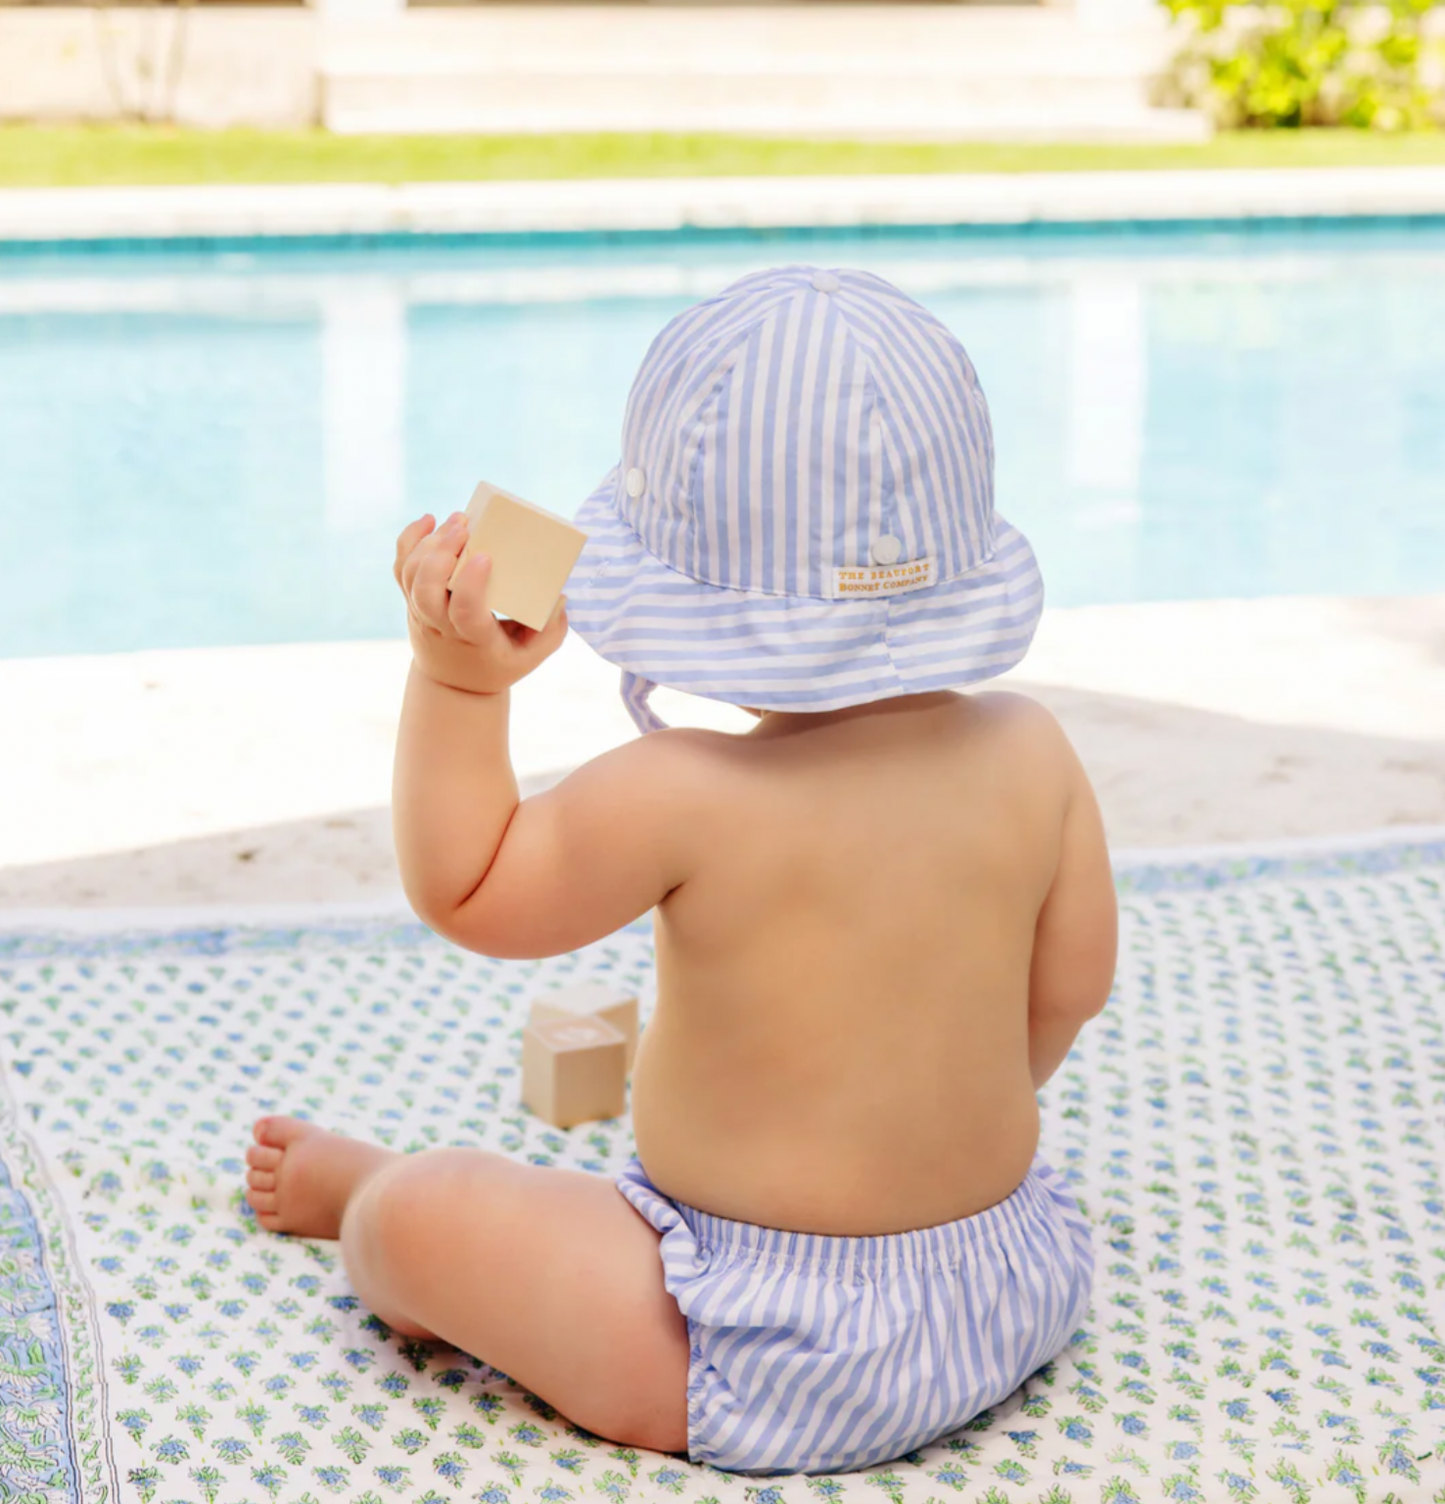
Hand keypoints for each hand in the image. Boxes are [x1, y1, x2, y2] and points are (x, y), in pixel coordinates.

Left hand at [393, 512, 567, 694]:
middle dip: (441, 553)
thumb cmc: (497, 665)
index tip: (484, 557)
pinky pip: (400, 567)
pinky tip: (430, 520)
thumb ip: (550, 632)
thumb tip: (559, 598)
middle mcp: (439, 625)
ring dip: (428, 543)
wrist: (453, 684)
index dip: (469, 583)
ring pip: (410, 574)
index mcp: (471, 638)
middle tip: (464, 526)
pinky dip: (410, 540)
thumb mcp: (530, 658)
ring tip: (457, 520)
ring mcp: (419, 611)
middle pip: (425, 588)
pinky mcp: (411, 599)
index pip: (462, 610)